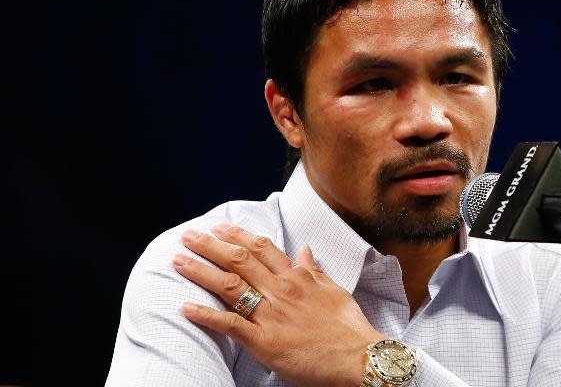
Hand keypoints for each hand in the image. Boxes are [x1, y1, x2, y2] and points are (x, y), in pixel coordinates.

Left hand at [171, 223, 385, 386]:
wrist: (358, 356)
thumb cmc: (349, 326)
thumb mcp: (334, 290)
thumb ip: (314, 269)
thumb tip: (304, 249)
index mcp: (297, 277)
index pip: (262, 248)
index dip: (237, 235)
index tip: (219, 227)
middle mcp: (281, 290)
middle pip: (239, 260)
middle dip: (210, 245)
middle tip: (188, 236)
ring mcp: (271, 314)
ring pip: (230, 285)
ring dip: (201, 271)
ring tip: (178, 260)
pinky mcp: (265, 341)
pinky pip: (230, 325)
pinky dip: (206, 315)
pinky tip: (185, 307)